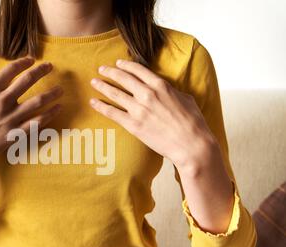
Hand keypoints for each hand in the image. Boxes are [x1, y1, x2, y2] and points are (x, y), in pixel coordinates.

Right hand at [0, 57, 62, 220]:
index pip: (11, 70)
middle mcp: (2, 101)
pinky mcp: (14, 134)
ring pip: (38, 101)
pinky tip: (57, 109)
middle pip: (28, 80)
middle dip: (41, 71)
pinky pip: (36, 123)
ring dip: (52, 93)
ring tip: (60, 90)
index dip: (24, 62)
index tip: (32, 59)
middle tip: (50, 67)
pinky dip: (49, 115)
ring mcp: (9, 118)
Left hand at [89, 59, 216, 170]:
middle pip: (123, 78)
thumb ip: (171, 92)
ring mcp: (138, 110)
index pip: (138, 70)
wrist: (191, 144)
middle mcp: (147, 94)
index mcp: (161, 85)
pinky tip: (93, 102)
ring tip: (94, 82)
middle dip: (110, 72)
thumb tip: (166, 90)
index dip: (125, 65)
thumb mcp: (185, 98)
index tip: (118, 63)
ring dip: (102, 86)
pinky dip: (100, 106)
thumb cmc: (193, 122)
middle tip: (101, 69)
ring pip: (115, 93)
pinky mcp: (133, 125)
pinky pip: (112, 113)